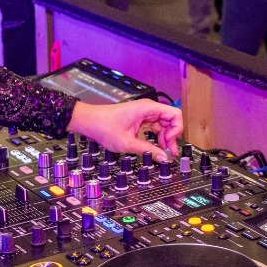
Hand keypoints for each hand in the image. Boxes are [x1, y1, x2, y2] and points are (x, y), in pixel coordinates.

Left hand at [67, 99, 183, 161]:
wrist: (89, 122)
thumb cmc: (104, 126)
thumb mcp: (128, 143)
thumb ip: (148, 150)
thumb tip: (163, 158)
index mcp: (147, 108)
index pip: (175, 114)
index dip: (176, 130)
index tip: (169, 143)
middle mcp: (148, 109)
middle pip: (170, 121)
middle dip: (171, 137)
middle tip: (168, 152)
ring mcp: (144, 114)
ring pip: (163, 126)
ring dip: (164, 139)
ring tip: (162, 152)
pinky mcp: (140, 119)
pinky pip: (154, 128)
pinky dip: (156, 138)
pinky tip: (154, 147)